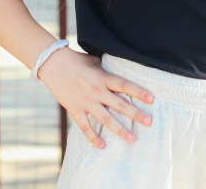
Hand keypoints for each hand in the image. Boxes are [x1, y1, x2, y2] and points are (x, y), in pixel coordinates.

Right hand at [37, 46, 154, 148]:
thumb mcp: (94, 61)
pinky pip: (85, 127)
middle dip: (135, 114)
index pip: (125, 85)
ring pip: (105, 118)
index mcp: (103, 77)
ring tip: (131, 138)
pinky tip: (102, 146)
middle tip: (149, 122)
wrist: (53, 64)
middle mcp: (96, 90)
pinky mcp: (74, 109)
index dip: (139, 92)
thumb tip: (119, 71)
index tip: (152, 99)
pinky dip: (93, 137)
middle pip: (119, 104)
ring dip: (119, 129)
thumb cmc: (76, 60)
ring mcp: (85, 101)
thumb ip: (106, 70)